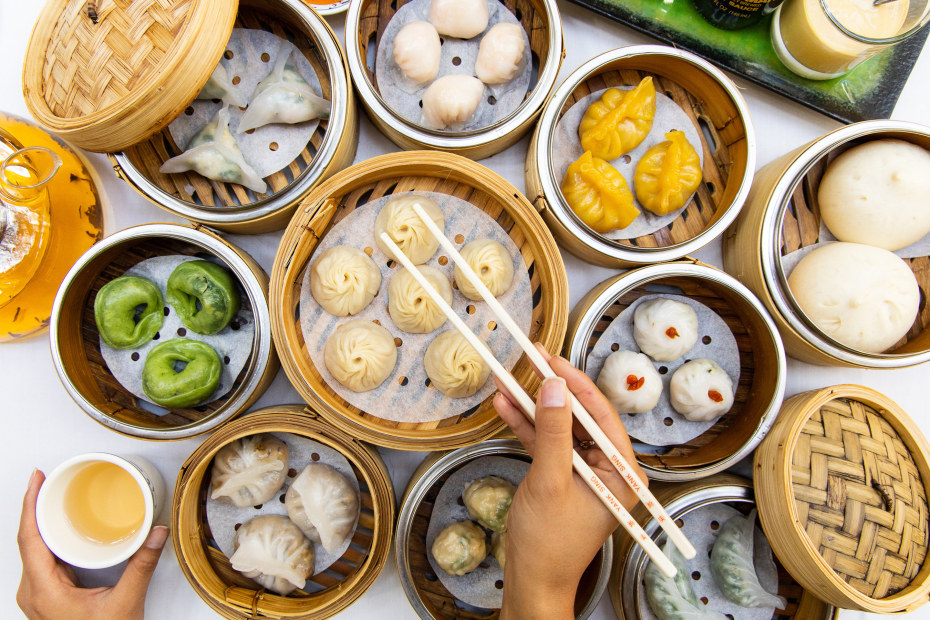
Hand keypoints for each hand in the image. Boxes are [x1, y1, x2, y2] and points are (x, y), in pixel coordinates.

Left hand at [17, 469, 168, 619]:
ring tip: (52, 499)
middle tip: (47, 481)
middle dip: (36, 506)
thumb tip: (156, 533)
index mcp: (43, 589)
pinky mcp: (47, 597)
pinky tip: (60, 531)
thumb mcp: (124, 603)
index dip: (30, 504)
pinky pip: (42, 561)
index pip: (29, 538)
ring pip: (34, 551)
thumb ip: (141, 566)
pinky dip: (49, 540)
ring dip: (41, 523)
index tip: (36, 480)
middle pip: (28, 540)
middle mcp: (34, 591)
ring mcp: (38, 595)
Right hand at [493, 345, 645, 619]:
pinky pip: (546, 444)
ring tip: (509, 377)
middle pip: (579, 417)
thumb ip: (553, 432)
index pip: (602, 416)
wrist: (531, 581)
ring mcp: (584, 472)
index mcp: (622, 473)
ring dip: (533, 405)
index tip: (553, 359)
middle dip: (552, 390)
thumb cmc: (549, 544)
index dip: (576, 384)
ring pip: (559, 427)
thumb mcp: (550, 481)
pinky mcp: (562, 477)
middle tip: (531, 359)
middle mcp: (608, 469)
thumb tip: (555, 387)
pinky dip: (527, 426)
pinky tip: (506, 405)